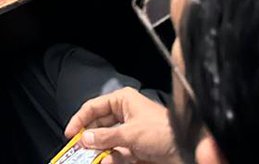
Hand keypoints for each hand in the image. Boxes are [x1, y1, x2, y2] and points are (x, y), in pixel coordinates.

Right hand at [64, 88, 180, 163]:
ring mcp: (131, 132)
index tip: (69, 135)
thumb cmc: (161, 133)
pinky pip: (119, 153)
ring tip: (90, 158)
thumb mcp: (129, 134)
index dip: (79, 120)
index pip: (93, 107)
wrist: (189, 149)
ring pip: (108, 141)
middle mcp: (125, 114)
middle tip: (77, 150)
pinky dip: (112, 158)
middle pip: (99, 125)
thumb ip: (104, 138)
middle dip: (89, 138)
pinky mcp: (138, 148)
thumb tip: (85, 139)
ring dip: (100, 150)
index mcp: (122, 101)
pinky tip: (107, 162)